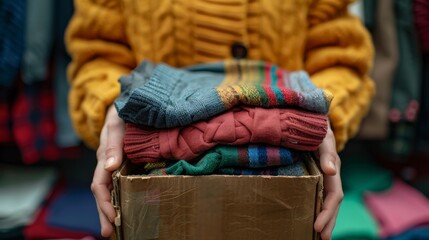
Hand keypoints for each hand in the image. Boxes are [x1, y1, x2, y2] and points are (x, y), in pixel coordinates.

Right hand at [92, 105, 124, 236]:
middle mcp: (109, 163)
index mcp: (104, 156)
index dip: (105, 202)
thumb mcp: (117, 123)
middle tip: (109, 233)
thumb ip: (113, 143)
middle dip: (105, 213)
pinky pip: (123, 183)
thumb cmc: (122, 111)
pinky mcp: (128, 163)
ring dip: (112, 209)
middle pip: (104, 192)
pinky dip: (122, 198)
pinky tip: (127, 208)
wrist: (129, 102)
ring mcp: (118, 164)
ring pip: (112, 190)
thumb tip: (111, 166)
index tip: (114, 217)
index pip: (100, 184)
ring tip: (115, 229)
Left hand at [314, 123, 343, 239]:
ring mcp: (323, 174)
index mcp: (333, 168)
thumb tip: (331, 171)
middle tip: (321, 238)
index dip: (327, 212)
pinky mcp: (314, 172)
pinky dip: (317, 205)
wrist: (311, 116)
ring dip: (325, 217)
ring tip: (318, 235)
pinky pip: (317, 191)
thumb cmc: (317, 126)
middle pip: (332, 202)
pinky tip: (310, 214)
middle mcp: (330, 174)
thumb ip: (327, 152)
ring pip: (326, 199)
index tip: (316, 227)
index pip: (334, 195)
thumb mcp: (323, 137)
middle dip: (328, 221)